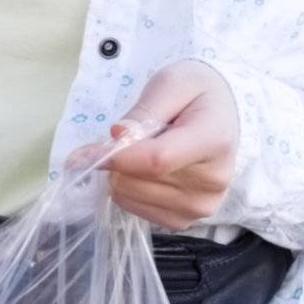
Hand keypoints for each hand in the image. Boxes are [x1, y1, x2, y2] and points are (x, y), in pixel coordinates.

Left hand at [65, 59, 239, 231]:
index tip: (80, 153)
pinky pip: (137, 210)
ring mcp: (201, 206)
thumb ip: (145, 109)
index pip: (156, 160)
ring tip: (146, 150)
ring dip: (122, 173)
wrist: (223, 114)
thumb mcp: (172, 83)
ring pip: (131, 196)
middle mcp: (212, 181)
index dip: (115, 157)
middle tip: (130, 134)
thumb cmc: (197, 93)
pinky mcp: (186, 220)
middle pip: (138, 180)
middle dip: (118, 159)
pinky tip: (146, 171)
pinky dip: (129, 190)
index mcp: (213, 140)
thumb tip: (116, 136)